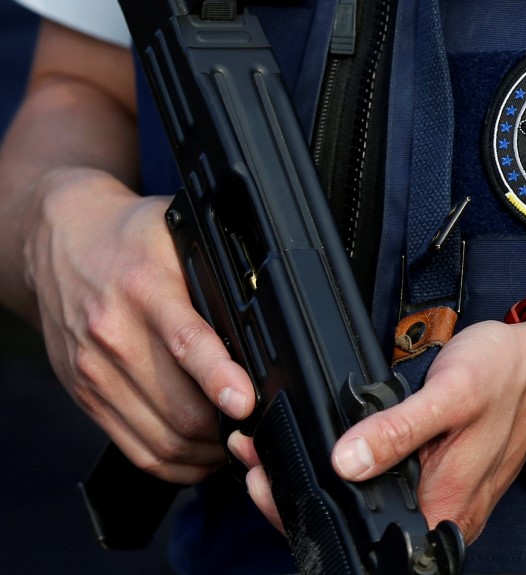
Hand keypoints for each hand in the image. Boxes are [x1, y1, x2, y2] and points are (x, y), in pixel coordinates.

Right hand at [24, 168, 255, 483]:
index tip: (244, 402)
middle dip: (228, 428)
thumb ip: (218, 273)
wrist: (61, 242)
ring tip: (233, 443)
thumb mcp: (180, 233)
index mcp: (146, 287)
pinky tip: (199, 455)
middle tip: (258, 427)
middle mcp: (114, 333)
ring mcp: (95, 370)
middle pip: (180, 408)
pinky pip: (135, 450)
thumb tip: (263, 317)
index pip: (186, 341)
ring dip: (206, 452)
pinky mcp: (86, 394)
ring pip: (162, 439)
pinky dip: (175, 464)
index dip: (219, 377)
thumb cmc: (132, 239)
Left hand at [232, 319, 525, 542]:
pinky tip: (318, 452)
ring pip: (361, 507)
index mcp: (442, 507)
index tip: (265, 483)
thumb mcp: (450, 397)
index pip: (359, 534)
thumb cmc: (502, 378)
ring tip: (270, 455)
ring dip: (313, 485)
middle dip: (297, 500)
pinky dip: (340, 472)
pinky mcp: (431, 478)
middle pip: (354, 526)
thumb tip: (347, 463)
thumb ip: (398, 432)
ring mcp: (435, 497)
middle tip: (257, 463)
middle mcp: (438, 514)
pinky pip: (377, 487)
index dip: (303, 514)